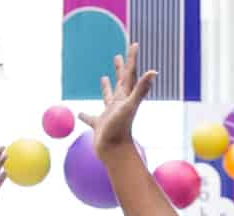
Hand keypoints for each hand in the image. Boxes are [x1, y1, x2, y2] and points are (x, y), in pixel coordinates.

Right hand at [79, 44, 154, 161]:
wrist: (114, 152)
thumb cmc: (121, 129)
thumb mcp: (130, 105)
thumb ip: (141, 88)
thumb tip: (154, 72)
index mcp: (126, 96)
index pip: (130, 73)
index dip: (132, 58)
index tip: (134, 44)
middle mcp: (119, 103)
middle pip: (121, 82)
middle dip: (120, 68)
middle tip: (117, 56)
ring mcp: (109, 114)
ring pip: (107, 97)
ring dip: (106, 87)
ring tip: (103, 78)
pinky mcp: (99, 125)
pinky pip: (91, 118)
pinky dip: (85, 115)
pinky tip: (79, 114)